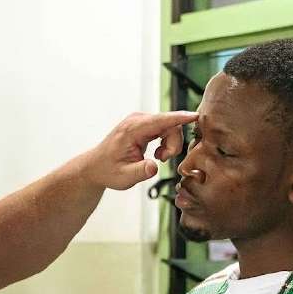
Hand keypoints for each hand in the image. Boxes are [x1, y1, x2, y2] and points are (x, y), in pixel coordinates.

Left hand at [79, 111, 196, 190]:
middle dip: (174, 144)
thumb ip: (140, 172)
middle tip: (164, 160)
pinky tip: (157, 153)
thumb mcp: (124, 177)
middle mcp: (137, 120)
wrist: (96, 166)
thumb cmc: (108, 171)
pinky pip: (166, 128)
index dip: (180, 118)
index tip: (196, 116)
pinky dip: (167, 142)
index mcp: (132, 130)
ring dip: (171, 144)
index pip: (161, 120)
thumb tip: (154, 166)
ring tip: (159, 158)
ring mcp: (141, 121)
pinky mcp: (145, 124)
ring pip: (170, 126)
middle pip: (170, 124)